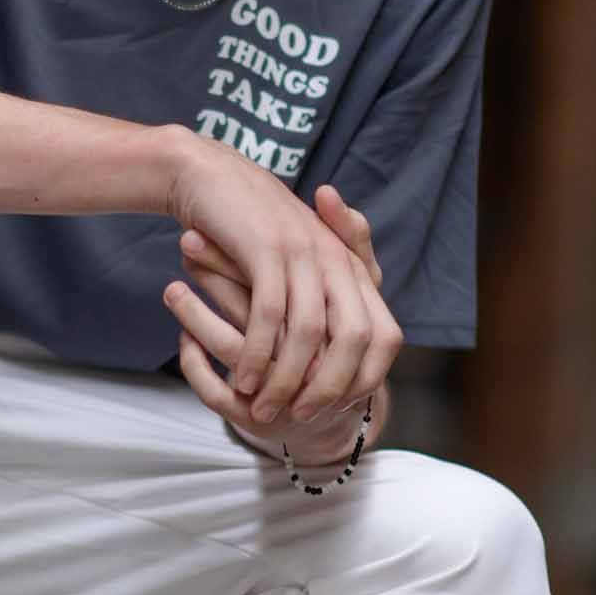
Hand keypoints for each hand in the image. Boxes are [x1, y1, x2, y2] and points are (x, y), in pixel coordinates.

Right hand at [164, 143, 401, 430]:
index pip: (385, 336)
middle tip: (299, 417)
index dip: (366, 378)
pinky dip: (258, 355)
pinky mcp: (267, 249)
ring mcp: (304, 251)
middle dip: (329, 388)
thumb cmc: (250, 227)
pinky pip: (269, 315)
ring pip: (309, 333)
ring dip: (287, 380)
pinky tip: (243, 380)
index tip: (337, 407)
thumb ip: (315, 305)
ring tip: (265, 409)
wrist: (210, 177)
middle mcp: (336, 259)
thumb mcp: (292, 265)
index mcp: (351, 265)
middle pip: (354, 340)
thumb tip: (325, 361)